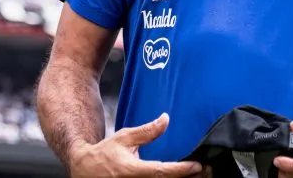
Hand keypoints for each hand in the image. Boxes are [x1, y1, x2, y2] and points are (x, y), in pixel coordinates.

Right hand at [68, 112, 202, 177]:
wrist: (85, 171)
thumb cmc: (105, 154)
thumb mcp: (125, 137)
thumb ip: (147, 131)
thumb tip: (166, 119)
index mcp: (133, 171)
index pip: (162, 172)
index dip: (182, 170)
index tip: (198, 166)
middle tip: (207, 171)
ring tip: (201, 176)